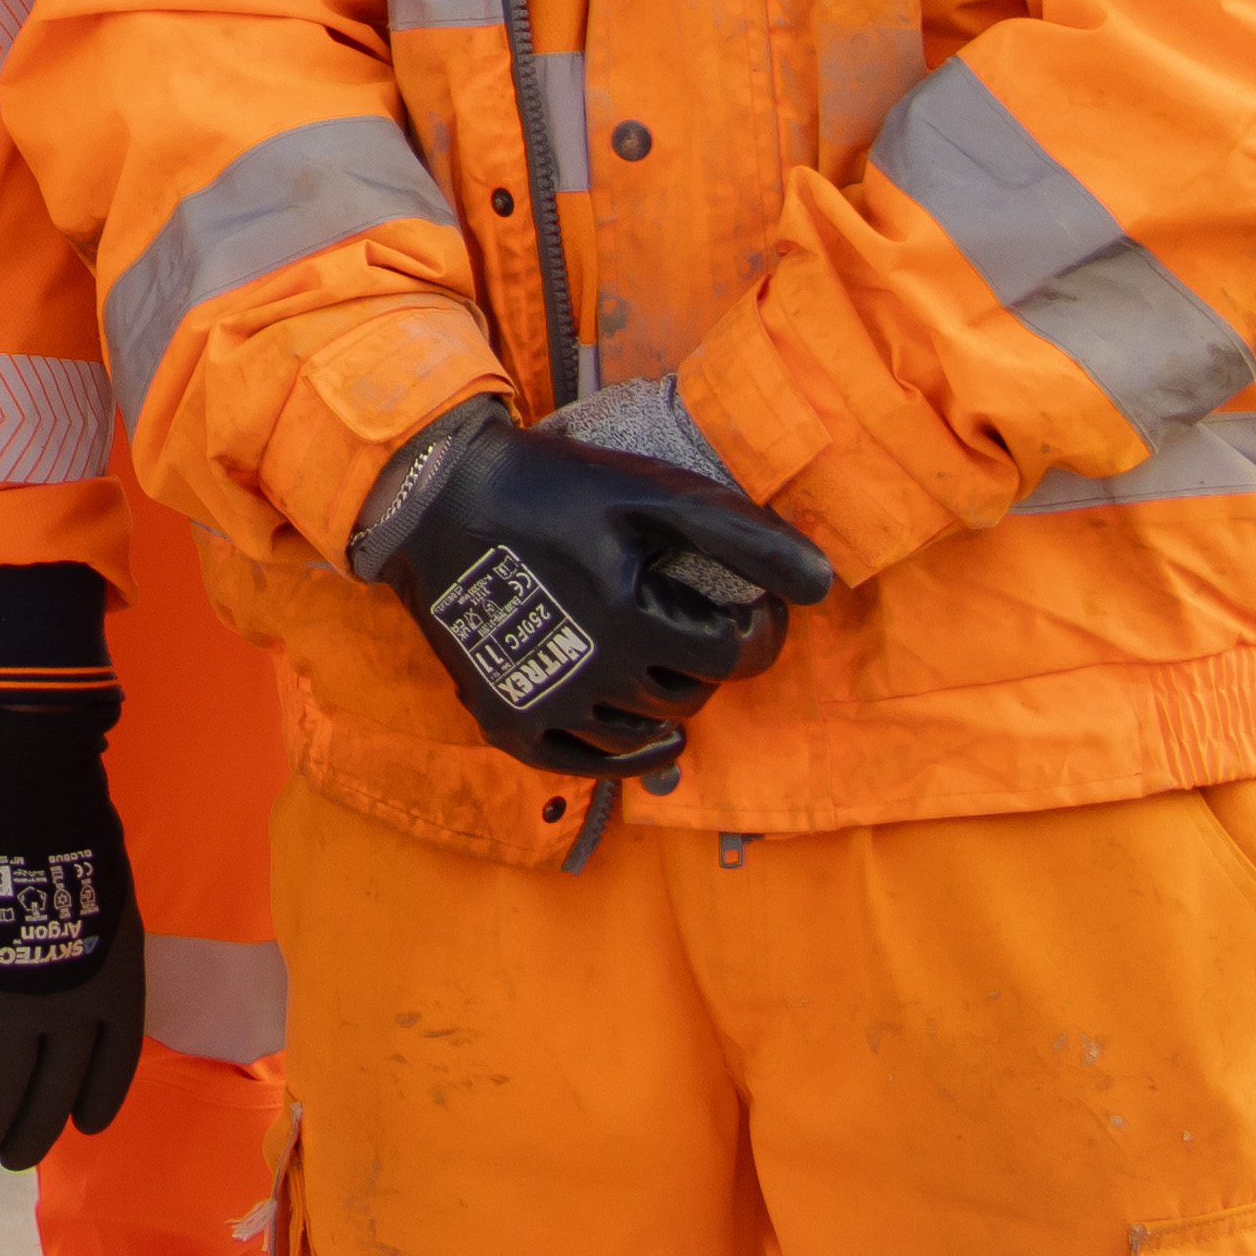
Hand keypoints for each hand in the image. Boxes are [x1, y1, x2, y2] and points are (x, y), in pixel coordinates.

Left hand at [0, 706, 151, 1175]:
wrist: (24, 753)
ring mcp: (82, 986)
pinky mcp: (120, 960)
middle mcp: (30, 1005)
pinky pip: (120, 1047)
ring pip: (59, 1087)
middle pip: (2, 1100)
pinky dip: (105, 1092)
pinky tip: (87, 1122)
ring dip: (33, 1130)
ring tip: (11, 1156)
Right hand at [365, 398, 834, 782]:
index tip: (751, 604)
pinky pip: (583, 767)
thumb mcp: (650, 492)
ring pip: (642, 738)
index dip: (758, 631)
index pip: (736, 656)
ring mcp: (547, 709)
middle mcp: (593, 680)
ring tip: (659, 660)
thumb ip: (741, 533)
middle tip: (690, 618)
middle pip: (691, 697)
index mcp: (634, 622)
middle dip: (705, 660)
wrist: (430, 499)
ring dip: (665, 704)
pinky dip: (618, 755)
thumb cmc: (548, 488)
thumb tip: (825, 583)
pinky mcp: (508, 724)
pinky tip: (634, 729)